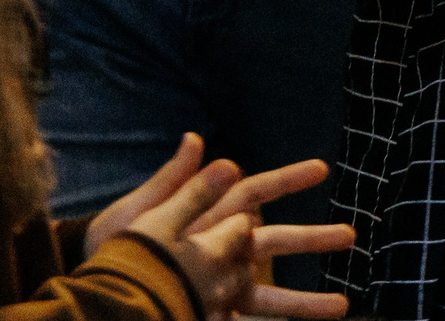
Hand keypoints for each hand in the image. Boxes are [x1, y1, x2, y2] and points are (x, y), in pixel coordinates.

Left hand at [87, 134, 354, 318]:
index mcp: (209, 219)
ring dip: (304, 301)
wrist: (93, 298)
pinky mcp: (211, 316)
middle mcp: (222, 252)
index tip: (321, 169)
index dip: (287, 179)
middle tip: (351, 235)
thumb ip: (172, 184)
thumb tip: (196, 140)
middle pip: (276, 242)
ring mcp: (219, 289)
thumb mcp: (137, 213)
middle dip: (313, 238)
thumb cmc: (112, 250)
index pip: (255, 192)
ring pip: (270, 294)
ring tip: (341, 307)